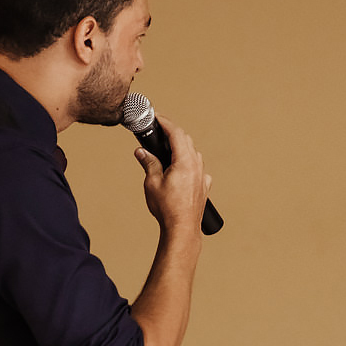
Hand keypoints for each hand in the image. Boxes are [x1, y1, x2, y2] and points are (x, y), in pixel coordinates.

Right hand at [134, 115, 211, 233]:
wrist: (182, 228)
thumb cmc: (168, 208)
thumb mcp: (152, 182)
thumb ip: (148, 163)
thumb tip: (141, 151)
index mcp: (185, 162)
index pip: (176, 133)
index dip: (165, 122)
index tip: (156, 117)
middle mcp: (197, 166)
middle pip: (186, 140)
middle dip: (172, 133)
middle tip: (159, 131)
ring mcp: (202, 176)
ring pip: (193, 153)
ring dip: (181, 147)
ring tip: (167, 149)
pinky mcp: (204, 186)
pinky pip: (198, 167)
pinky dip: (189, 162)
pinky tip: (181, 169)